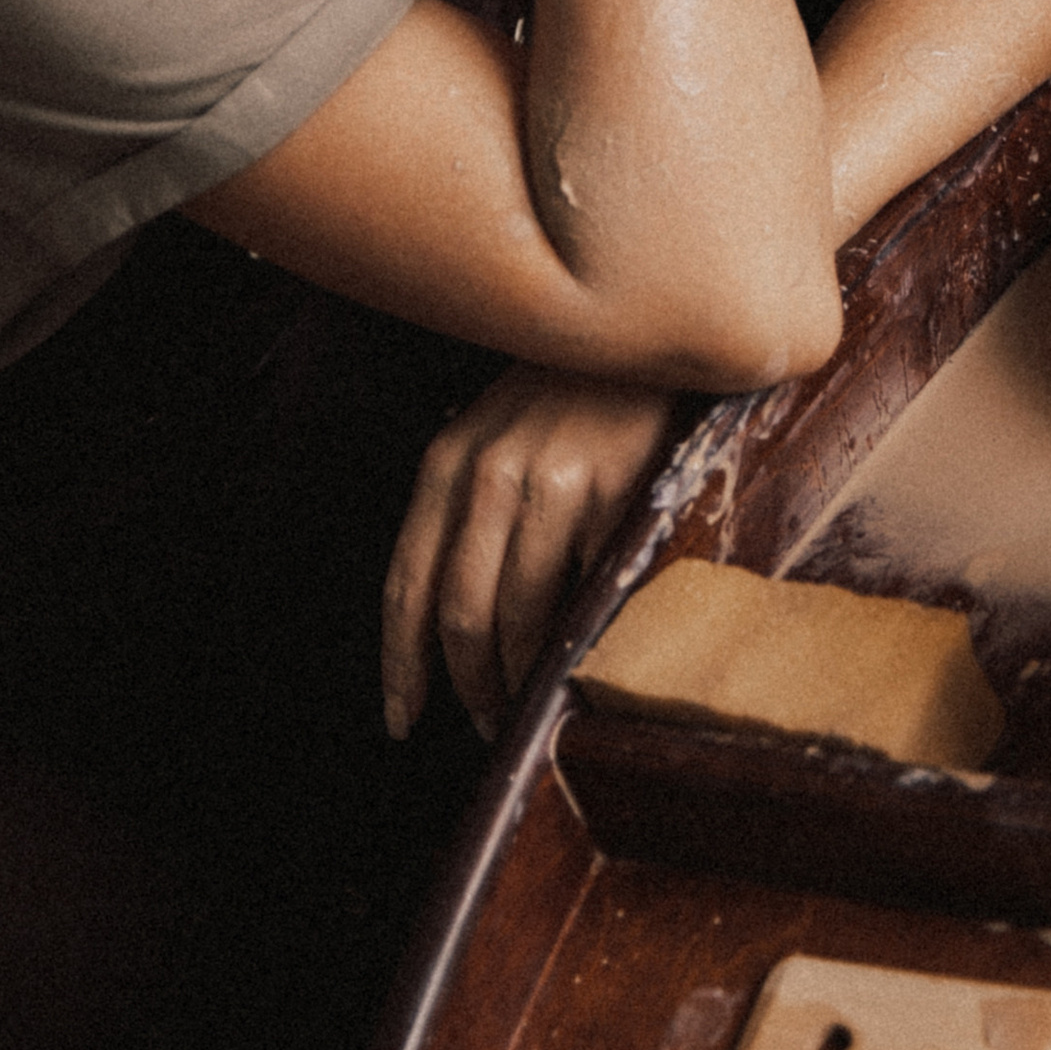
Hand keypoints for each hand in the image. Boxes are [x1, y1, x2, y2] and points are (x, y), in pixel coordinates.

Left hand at [381, 367, 676, 738]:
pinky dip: (577, 635)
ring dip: (520, 675)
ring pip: (520, 613)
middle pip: (460, 612)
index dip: (402, 663)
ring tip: (529, 701)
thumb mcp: (494, 434)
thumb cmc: (566, 392)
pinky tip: (579, 653)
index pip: (407, 583)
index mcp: (449, 459)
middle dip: (468, 684)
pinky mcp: (616, 490)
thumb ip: (467, 509)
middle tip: (484, 722)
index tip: (403, 719)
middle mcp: (491, 471)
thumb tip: (454, 626)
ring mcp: (555, 480)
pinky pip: (586, 588)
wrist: (648, 326)